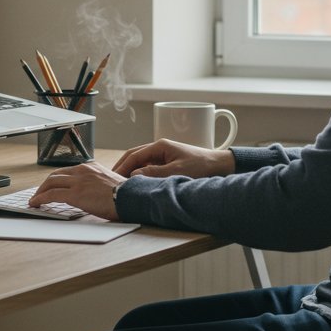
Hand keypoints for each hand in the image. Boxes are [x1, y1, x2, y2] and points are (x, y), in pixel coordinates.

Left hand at [29, 161, 124, 220]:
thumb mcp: (110, 184)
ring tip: (35, 200)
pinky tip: (35, 204)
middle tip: (39, 193)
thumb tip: (92, 194)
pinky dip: (40, 199)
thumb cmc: (126, 195)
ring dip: (40, 192)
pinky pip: (51, 194)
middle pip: (56, 175)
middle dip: (45, 184)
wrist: (131, 198)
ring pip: (50, 182)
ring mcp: (78, 181)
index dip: (57, 180)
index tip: (51, 186)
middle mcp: (83, 171)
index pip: (68, 171)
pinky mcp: (75, 194)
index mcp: (91, 168)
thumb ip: (98, 185)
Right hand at [111, 139, 235, 178]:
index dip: (121, 167)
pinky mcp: (168, 163)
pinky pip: (149, 168)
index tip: (111, 178)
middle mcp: (160, 149)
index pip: (133, 155)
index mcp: (160, 146)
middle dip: (121, 168)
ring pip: (141, 163)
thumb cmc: (202, 166)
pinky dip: (141, 175)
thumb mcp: (176, 171)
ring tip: (121, 185)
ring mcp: (163, 155)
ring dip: (131, 172)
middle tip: (111, 182)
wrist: (220, 166)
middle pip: (134, 157)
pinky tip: (137, 185)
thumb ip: (154, 173)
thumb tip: (134, 175)